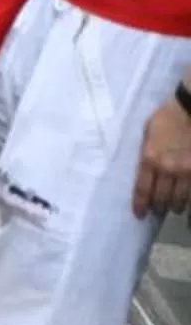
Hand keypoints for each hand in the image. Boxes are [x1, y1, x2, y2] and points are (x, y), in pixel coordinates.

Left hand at [134, 96, 190, 218]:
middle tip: (158, 209)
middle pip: (162, 199)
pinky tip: (187, 204)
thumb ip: (146, 152)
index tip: (139, 214)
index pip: (142, 188)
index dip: (140, 204)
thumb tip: (144, 170)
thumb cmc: (167, 117)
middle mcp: (167, 169)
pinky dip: (189, 203)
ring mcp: (186, 173)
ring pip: (180, 202)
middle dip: (159, 207)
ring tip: (173, 205)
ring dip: (175, 205)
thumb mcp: (148, 131)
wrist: (190, 110)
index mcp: (150, 157)